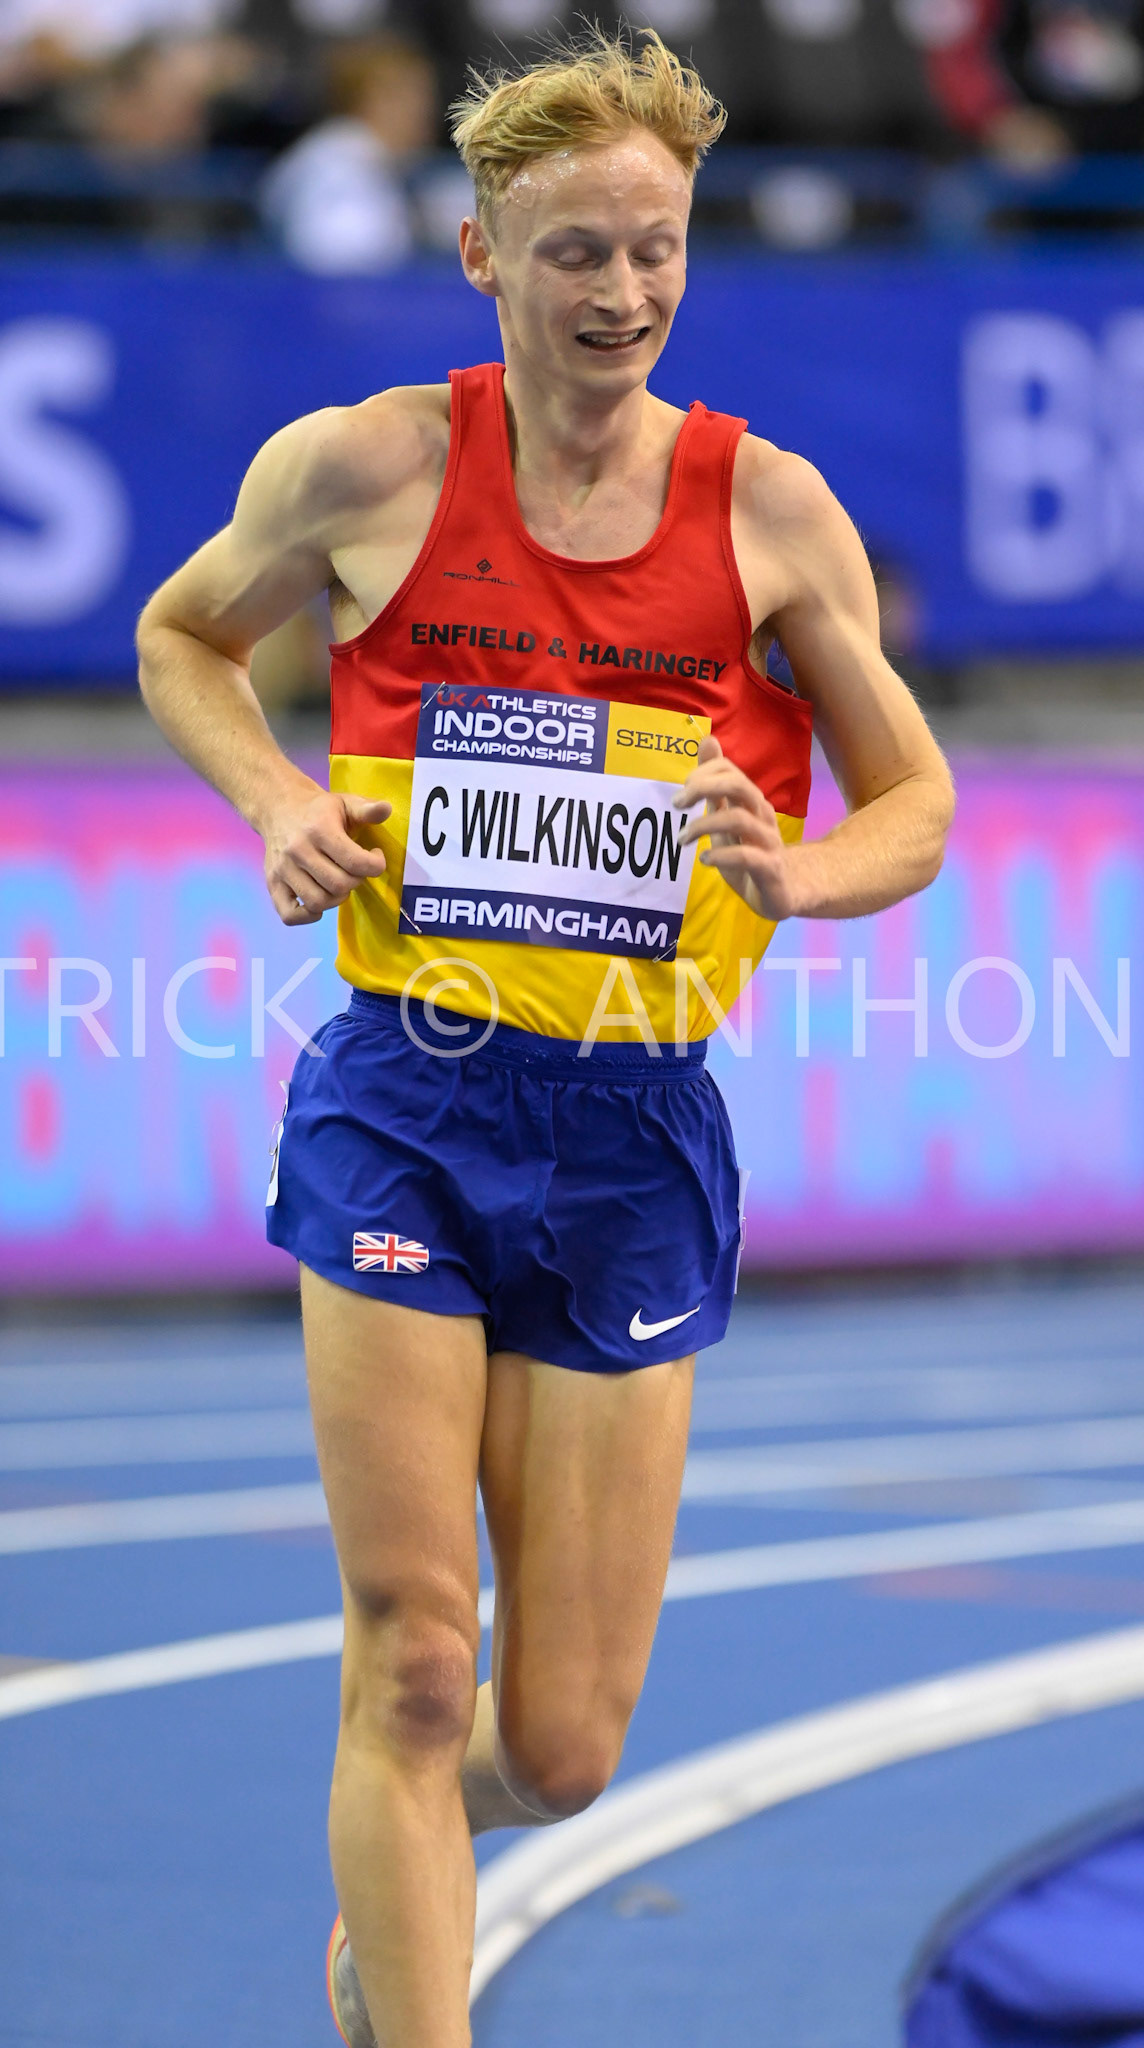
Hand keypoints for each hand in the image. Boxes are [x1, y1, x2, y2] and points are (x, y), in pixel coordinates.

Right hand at [262, 785, 391, 925]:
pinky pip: (289, 915)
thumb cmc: (318, 810)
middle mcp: (298, 851)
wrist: (278, 807)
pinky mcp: (272, 883)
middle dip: (356, 882)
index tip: (375, 857)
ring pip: (318, 902)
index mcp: (319, 829)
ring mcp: (283, 869)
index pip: (356, 862)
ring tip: (338, 883)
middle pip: (339, 886)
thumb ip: (367, 808)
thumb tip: (386, 809)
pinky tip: (319, 901)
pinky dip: (307, 916)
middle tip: (355, 870)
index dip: (375, 865)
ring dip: (336, 899)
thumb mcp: (345, 802)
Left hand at [675, 735, 796, 920]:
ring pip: (738, 819)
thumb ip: (715, 787)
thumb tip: (708, 741)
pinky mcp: (770, 868)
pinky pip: (747, 856)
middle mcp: (762, 815)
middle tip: (677, 804)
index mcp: (751, 800)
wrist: (784, 891)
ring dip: (702, 825)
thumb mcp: (727, 817)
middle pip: (738, 786)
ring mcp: (768, 841)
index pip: (729, 769)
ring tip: (682, 838)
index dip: (703, 773)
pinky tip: (704, 860)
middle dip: (703, 788)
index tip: (682, 792)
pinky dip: (721, 856)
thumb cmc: (750, 852)